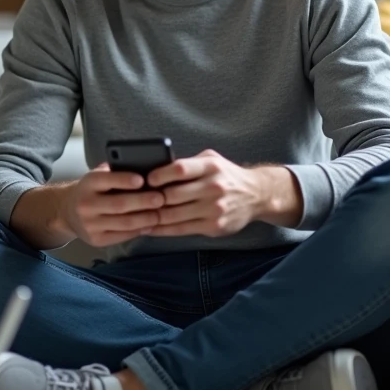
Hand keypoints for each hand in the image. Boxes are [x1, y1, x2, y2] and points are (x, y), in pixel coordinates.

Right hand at [60, 163, 165, 247]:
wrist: (68, 212)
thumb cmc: (92, 190)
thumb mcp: (97, 176)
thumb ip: (115, 173)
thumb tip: (145, 171)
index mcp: (88, 184)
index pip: (106, 180)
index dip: (125, 180)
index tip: (142, 179)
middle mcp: (86, 205)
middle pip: (119, 204)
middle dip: (143, 202)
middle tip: (161, 198)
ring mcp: (90, 225)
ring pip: (124, 223)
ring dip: (145, 219)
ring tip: (160, 214)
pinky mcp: (96, 240)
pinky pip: (122, 236)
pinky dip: (138, 230)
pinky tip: (149, 225)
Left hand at [145, 149, 293, 237]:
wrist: (257, 195)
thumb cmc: (225, 175)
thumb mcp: (211, 160)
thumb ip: (187, 164)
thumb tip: (154, 168)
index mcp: (210, 167)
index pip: (180, 169)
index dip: (159, 175)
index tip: (145, 179)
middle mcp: (213, 187)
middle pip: (173, 195)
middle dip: (151, 199)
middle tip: (133, 200)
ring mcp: (214, 209)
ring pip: (174, 215)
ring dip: (152, 216)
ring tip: (134, 215)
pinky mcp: (214, 227)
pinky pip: (181, 229)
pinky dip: (162, 229)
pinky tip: (149, 227)